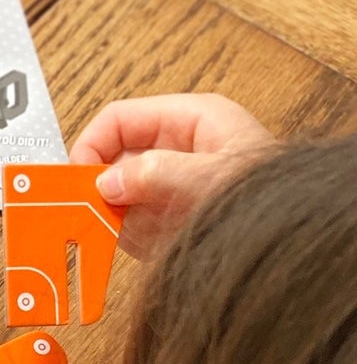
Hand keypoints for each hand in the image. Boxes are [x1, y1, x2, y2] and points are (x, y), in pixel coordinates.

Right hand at [70, 94, 273, 258]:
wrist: (285, 243)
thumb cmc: (266, 199)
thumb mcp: (210, 178)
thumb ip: (155, 173)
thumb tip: (107, 181)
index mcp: (189, 121)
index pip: (120, 119)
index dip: (92, 143)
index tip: (77, 175)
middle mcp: (173, 152)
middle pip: (111, 158)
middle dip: (94, 184)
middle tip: (79, 207)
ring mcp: (165, 189)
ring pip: (112, 194)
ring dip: (102, 213)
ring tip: (100, 229)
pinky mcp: (161, 223)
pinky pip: (122, 226)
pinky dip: (113, 237)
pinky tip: (119, 245)